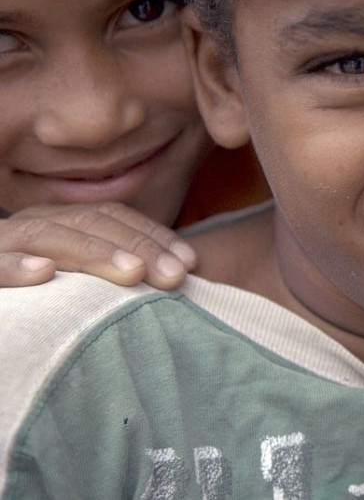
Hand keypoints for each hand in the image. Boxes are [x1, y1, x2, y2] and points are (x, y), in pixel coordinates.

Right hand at [0, 203, 196, 289]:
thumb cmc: (28, 301)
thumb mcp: (74, 284)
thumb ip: (109, 274)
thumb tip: (175, 279)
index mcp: (55, 224)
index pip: (111, 218)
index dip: (154, 236)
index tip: (191, 264)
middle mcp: (26, 226)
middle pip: (88, 223)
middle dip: (137, 246)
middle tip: (176, 276)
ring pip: (46, 236)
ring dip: (92, 252)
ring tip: (132, 272)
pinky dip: (13, 266)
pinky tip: (43, 273)